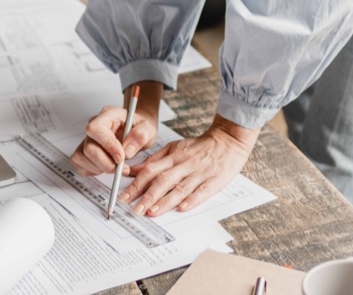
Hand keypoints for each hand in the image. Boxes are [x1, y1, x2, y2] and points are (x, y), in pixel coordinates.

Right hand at [71, 82, 162, 175]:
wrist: (137, 129)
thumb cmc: (140, 126)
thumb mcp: (148, 128)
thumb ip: (140, 136)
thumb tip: (127, 151)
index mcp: (108, 115)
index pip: (96, 128)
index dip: (107, 145)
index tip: (121, 157)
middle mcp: (95, 126)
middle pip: (88, 147)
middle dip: (105, 163)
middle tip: (121, 168)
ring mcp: (88, 138)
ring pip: (81, 157)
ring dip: (99, 167)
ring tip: (116, 167)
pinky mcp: (85, 151)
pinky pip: (80, 164)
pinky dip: (93, 170)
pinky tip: (106, 166)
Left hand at [118, 115, 258, 216]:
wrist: (228, 140)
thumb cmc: (199, 147)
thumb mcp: (174, 148)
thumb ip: (154, 160)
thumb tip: (133, 170)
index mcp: (173, 156)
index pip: (151, 170)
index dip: (136, 184)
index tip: (124, 197)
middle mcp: (184, 164)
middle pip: (162, 180)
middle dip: (147, 196)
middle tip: (135, 210)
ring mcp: (199, 173)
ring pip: (179, 187)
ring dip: (165, 201)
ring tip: (152, 212)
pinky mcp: (214, 180)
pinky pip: (202, 191)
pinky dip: (192, 199)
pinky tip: (183, 208)